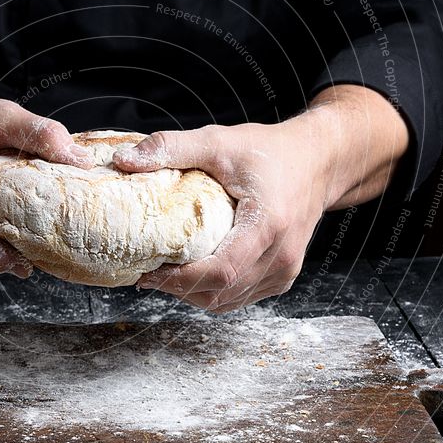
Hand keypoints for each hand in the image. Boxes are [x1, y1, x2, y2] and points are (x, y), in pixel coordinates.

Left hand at [112, 86, 407, 310]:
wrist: (318, 161)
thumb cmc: (271, 151)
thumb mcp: (219, 141)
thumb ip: (172, 147)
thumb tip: (123, 159)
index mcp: (268, 226)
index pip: (220, 271)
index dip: (179, 279)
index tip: (148, 271)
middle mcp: (280, 256)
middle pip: (220, 292)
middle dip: (178, 289)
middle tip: (147, 273)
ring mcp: (284, 270)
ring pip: (228, 301)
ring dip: (192, 294)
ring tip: (164, 275)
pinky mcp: (282, 276)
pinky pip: (241, 297)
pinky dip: (213, 292)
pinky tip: (192, 275)